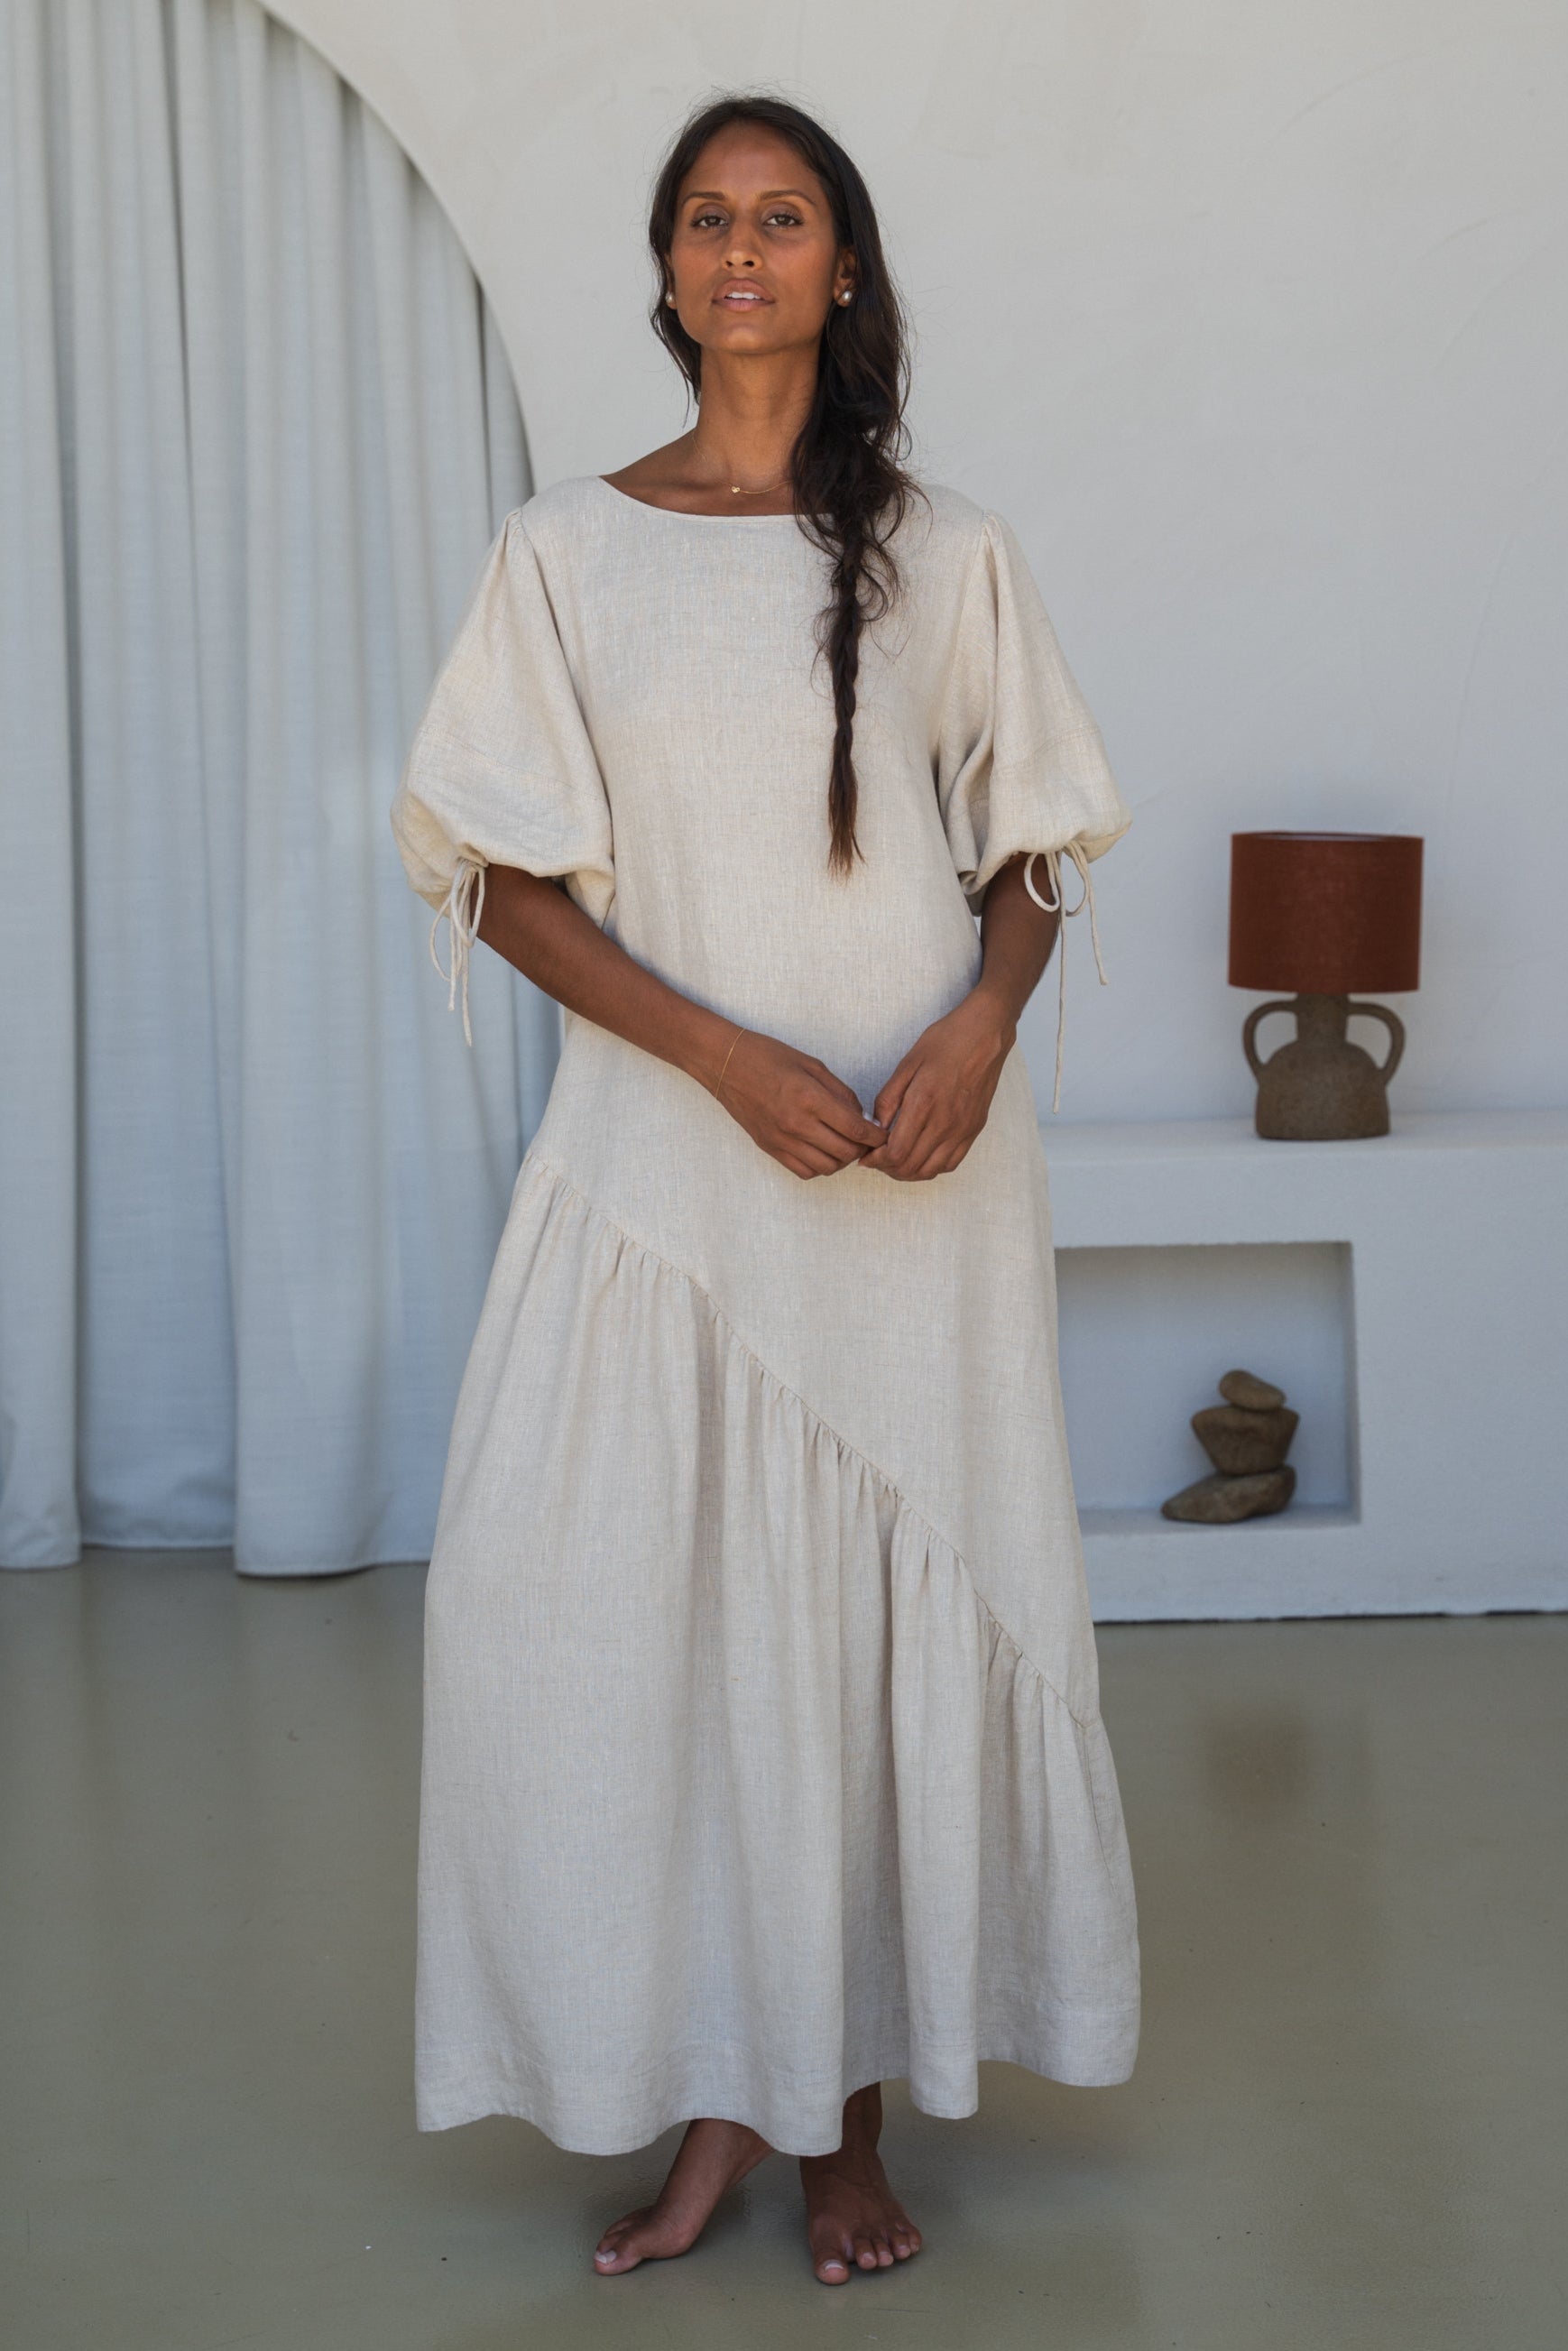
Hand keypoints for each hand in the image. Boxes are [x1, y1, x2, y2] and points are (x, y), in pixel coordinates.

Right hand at [714, 1029, 885, 1179]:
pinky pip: (804, 1171)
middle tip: (866, 1139)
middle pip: (845, 1153)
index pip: (855, 1129)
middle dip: (862, 1149)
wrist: (726, 1064)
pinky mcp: (770, 1148)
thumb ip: (841, 1093)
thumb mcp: (812, 1065)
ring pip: (827, 1167)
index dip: (876, 1136)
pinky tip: (822, 1150)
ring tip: (844, 1144)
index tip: (883, 1135)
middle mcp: (795, 1123)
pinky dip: (820, 1166)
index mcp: (809, 1098)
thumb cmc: (769, 1057)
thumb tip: (861, 1118)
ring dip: (842, 1159)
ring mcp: (781, 1140)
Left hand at [859, 993, 1013, 1180]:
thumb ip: (888, 1099)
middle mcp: (944, 1123)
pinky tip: (920, 1156)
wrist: (985, 1036)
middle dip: (887, 1168)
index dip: (876, 1161)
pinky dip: (930, 1168)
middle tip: (877, 1158)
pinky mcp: (973, 1130)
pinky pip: (950, 1163)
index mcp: (923, 1104)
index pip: (896, 1153)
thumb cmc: (945, 1043)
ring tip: (896, 1160)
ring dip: (908, 1172)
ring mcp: (962, 1129)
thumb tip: (876, 1127)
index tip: (867, 1155)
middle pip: (910, 1167)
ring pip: (930, 1171)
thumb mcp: (907, 1064)